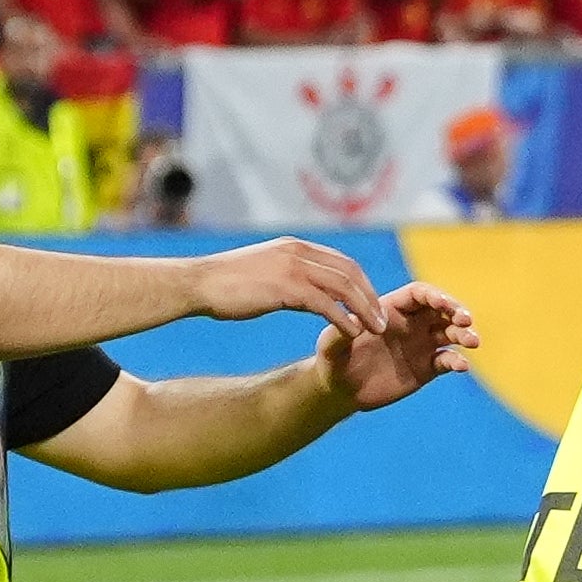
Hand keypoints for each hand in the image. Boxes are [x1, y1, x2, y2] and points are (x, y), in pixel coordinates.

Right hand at [189, 235, 384, 337]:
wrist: (198, 283)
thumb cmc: (225, 284)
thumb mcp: (264, 271)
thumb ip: (288, 276)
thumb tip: (304, 293)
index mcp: (294, 247)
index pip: (342, 261)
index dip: (362, 283)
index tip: (373, 303)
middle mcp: (298, 252)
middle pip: (350, 272)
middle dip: (371, 296)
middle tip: (384, 318)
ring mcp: (293, 267)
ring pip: (344, 287)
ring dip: (365, 309)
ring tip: (377, 329)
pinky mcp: (286, 287)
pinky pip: (326, 304)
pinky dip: (344, 319)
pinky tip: (354, 334)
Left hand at [320, 280, 478, 410]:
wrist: (340, 390)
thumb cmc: (332, 360)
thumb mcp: (330, 344)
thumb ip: (342, 332)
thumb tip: (356, 321)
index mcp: (391, 309)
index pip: (419, 294)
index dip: (434, 295)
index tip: (443, 303)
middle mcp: (411, 323)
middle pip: (441, 310)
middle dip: (456, 311)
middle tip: (466, 320)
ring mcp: (421, 345)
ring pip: (450, 333)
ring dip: (464, 335)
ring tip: (473, 341)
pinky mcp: (426, 368)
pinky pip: (447, 361)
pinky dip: (457, 362)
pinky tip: (461, 366)